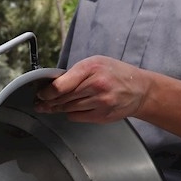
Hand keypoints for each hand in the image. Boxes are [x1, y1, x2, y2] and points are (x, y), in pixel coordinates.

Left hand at [33, 56, 151, 123]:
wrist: (140, 89)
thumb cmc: (116, 73)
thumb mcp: (95, 63)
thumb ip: (75, 73)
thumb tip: (52, 85)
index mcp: (91, 68)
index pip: (61, 85)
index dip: (46, 92)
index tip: (40, 94)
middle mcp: (96, 85)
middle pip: (63, 99)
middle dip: (48, 102)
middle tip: (40, 103)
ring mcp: (101, 102)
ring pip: (69, 109)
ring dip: (58, 108)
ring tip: (50, 107)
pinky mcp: (103, 115)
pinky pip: (78, 117)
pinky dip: (72, 113)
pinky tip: (70, 110)